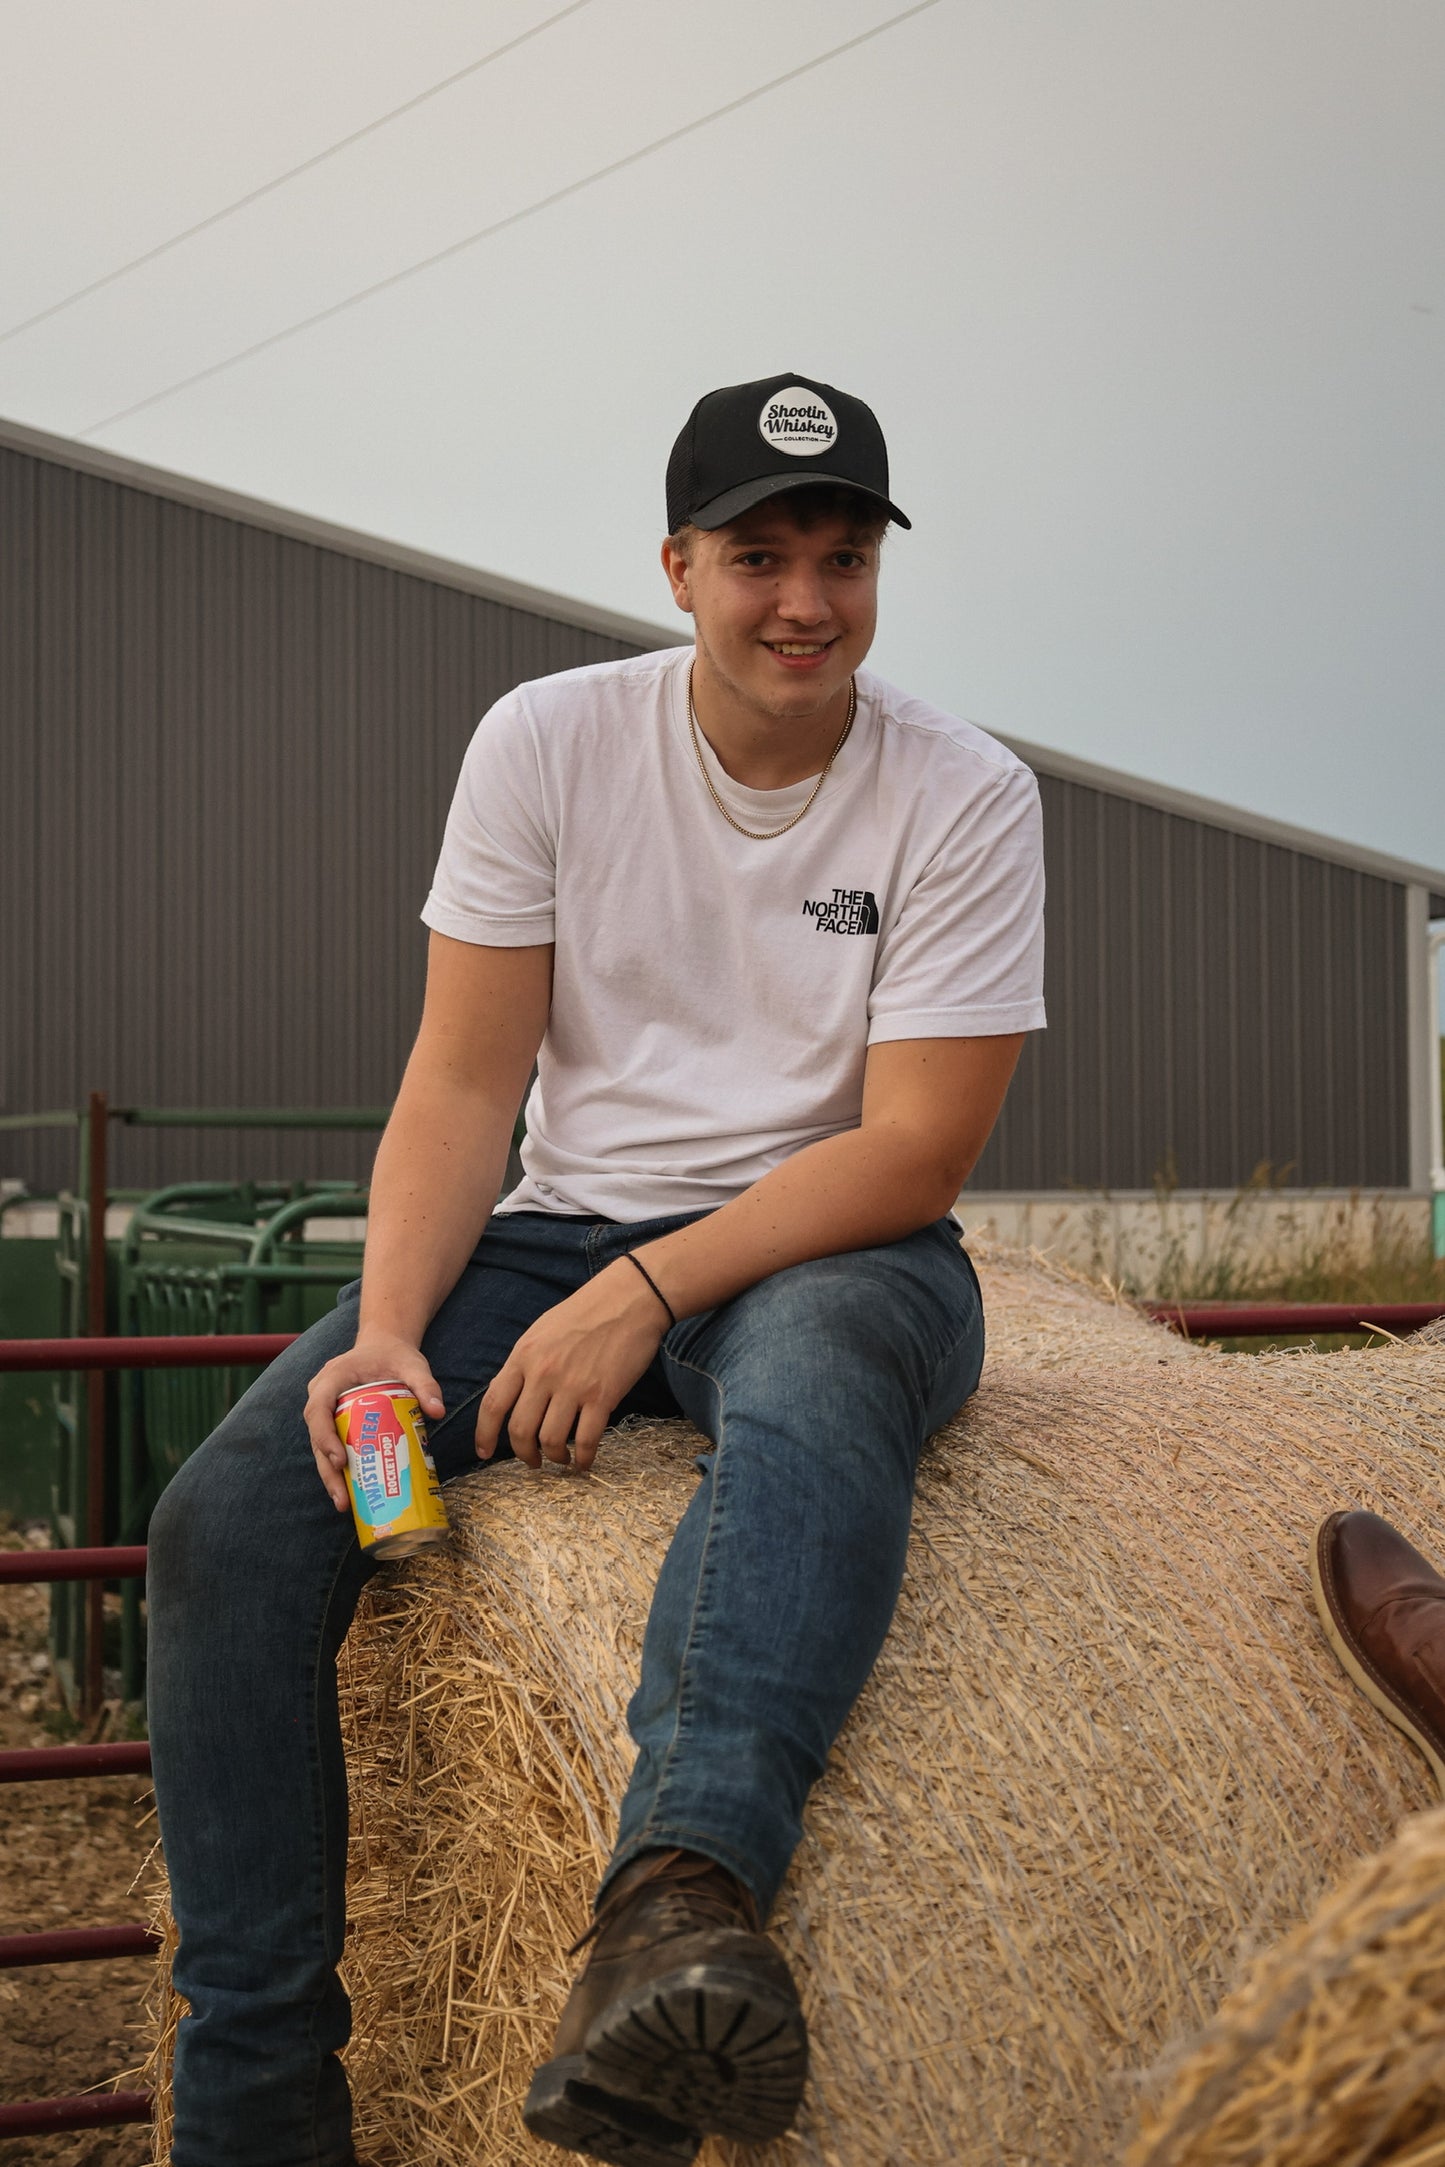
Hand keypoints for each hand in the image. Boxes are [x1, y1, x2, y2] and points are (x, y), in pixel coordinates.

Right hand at [304, 1332, 445, 1510]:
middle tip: (342, 1498)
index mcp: (333, 1377)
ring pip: (320, 1446)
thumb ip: (425, 1384)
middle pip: (316, 1435)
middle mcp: (321, 1394)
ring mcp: (324, 1409)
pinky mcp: (333, 1421)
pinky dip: (339, 1470)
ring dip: (330, 1476)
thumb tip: (438, 1411)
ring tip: (345, 1504)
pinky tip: (351, 1493)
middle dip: (327, 1469)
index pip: (318, 1409)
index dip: (324, 1436)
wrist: (384, 1346)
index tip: (340, 1460)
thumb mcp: (413, 1365)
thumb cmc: (395, 1355)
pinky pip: (331, 1446)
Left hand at [475, 1260, 669, 1470]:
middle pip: (520, 1430)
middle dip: (524, 1454)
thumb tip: (513, 1395)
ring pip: (550, 1439)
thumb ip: (524, 1363)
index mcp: (524, 1356)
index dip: (484, 1435)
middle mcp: (543, 1373)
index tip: (484, 1453)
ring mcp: (573, 1386)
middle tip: (533, 1461)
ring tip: (561, 1459)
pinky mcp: (602, 1396)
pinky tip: (585, 1460)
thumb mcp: (541, 1331)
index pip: (493, 1404)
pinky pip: (586, 1439)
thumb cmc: (586, 1312)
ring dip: (554, 1457)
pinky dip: (583, 1457)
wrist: (629, 1299)